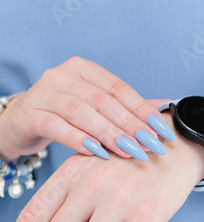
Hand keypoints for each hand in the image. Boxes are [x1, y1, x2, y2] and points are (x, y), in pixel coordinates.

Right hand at [0, 57, 174, 160]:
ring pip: (81, 112)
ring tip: (129, 150)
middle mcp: (63, 75)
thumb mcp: (94, 107)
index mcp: (84, 69)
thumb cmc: (64, 115)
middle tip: (150, 144)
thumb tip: (165, 108)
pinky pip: (55, 126)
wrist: (20, 122)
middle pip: (103, 100)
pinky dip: (77, 139)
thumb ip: (125, 107)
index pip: (119, 88)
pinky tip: (96, 152)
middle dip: (130, 124)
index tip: (161, 129)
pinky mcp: (29, 114)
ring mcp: (44, 93)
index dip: (142, 109)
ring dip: (108, 133)